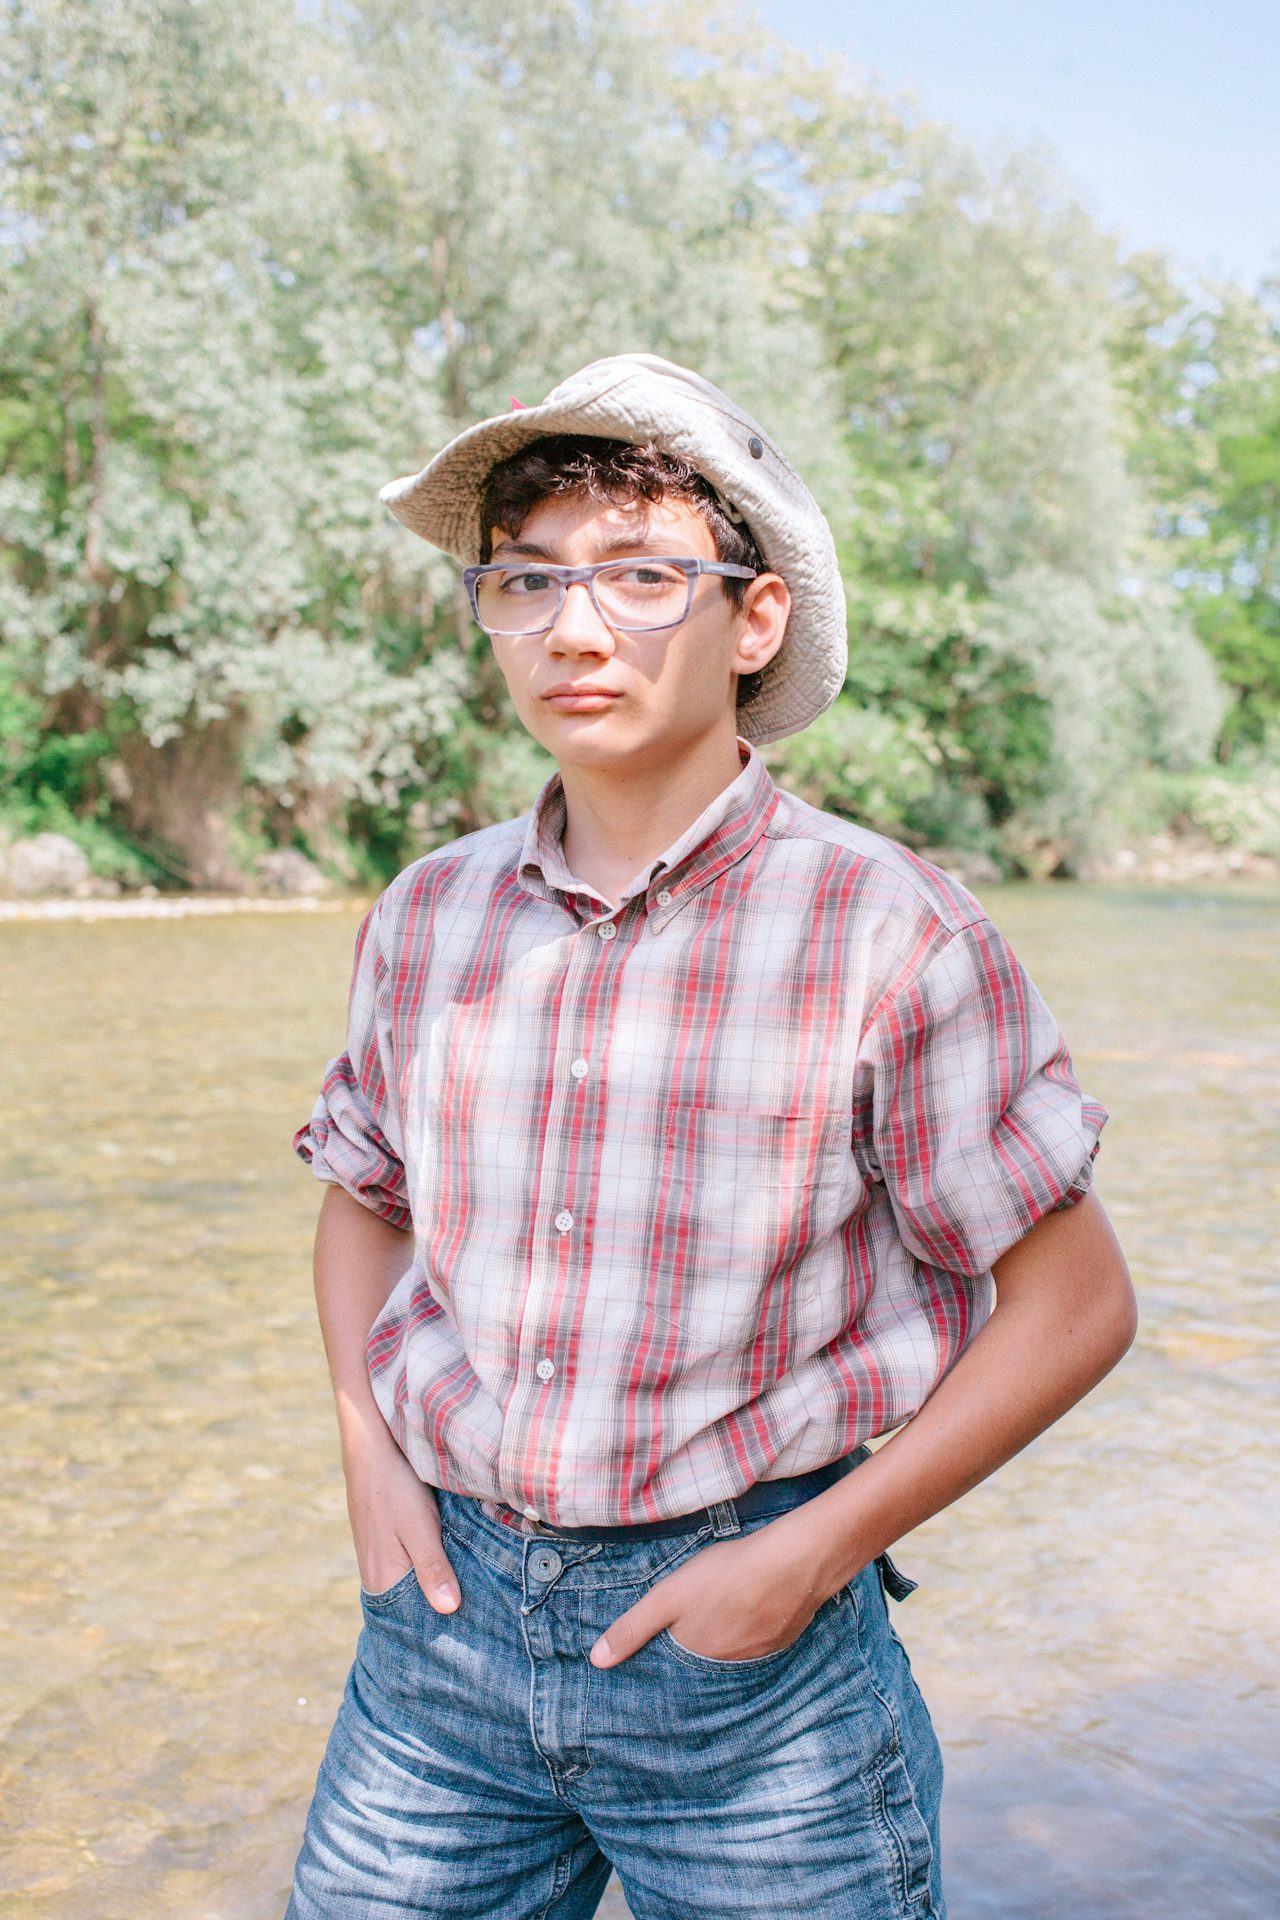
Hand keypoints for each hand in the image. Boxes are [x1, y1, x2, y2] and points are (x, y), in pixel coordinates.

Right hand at [343, 1423, 460, 1613]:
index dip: (441, 1628)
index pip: (413, 1620)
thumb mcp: (419, 1527)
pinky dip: (432, 1567)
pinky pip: (412, 1565)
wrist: (370, 1446)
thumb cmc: (393, 1486)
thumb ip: (432, 1568)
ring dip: (440, 1586)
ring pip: (415, 1583)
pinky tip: (454, 1560)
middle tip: (484, 1616)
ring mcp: (381, 1557)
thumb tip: (449, 1610)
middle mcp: (377, 1575)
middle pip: (414, 1604)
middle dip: (444, 1609)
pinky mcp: (387, 1540)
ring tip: (478, 1594)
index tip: (474, 1631)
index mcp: (383, 1580)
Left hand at [588, 1511, 829, 1667]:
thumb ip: (634, 1627)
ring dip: (725, 1638)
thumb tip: (597, 1661)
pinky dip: (751, 1629)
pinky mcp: (783, 1639)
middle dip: (696, 1650)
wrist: (794, 1562)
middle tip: (696, 1623)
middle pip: (704, 1663)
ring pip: (732, 1652)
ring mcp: (759, 1655)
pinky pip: (759, 1641)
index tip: (661, 1648)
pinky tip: (751, 1607)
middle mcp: (728, 1667)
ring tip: (720, 1615)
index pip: (675, 1670)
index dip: (666, 1658)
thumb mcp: (669, 1596)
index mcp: (697, 1658)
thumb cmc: (727, 1575)